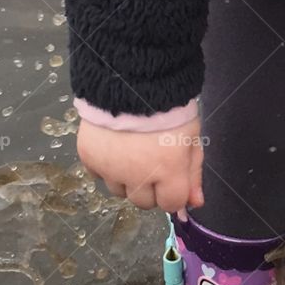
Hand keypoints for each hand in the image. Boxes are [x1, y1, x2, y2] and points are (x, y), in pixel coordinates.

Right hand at [76, 116, 204, 213]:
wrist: (131, 80)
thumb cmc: (169, 108)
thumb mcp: (191, 138)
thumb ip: (193, 174)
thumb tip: (195, 203)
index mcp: (167, 171)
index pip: (171, 204)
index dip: (172, 192)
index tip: (171, 178)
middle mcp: (137, 176)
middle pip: (143, 202)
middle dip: (149, 188)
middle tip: (150, 163)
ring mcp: (110, 169)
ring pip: (118, 191)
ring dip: (126, 179)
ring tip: (131, 152)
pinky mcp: (89, 158)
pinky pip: (98, 175)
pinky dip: (106, 167)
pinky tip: (114, 147)